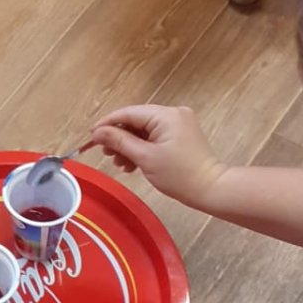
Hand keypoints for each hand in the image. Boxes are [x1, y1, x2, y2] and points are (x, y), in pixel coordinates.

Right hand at [87, 103, 225, 208]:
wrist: (211, 189)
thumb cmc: (180, 175)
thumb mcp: (145, 158)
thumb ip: (119, 142)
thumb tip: (97, 132)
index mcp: (166, 115)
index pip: (128, 113)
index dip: (107, 124)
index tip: (91, 136)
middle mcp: (173, 114)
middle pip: (136, 121)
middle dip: (119, 138)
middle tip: (106, 154)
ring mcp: (178, 124)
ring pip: (144, 130)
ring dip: (129, 145)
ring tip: (120, 163)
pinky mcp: (180, 135)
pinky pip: (154, 136)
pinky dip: (142, 148)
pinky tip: (132, 163)